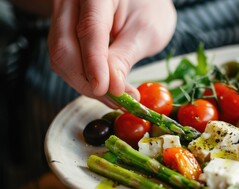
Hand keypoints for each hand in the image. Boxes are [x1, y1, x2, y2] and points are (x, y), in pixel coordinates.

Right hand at [48, 0, 175, 106]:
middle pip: (65, 48)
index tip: (104, 89)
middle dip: (87, 81)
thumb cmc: (150, 10)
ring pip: (62, 58)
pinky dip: (84, 79)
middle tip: (116, 100)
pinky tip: (105, 89)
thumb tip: (111, 86)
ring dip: (86, 84)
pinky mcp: (64, 33)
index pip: (89, 30)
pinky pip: (66, 61)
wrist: (144, 0)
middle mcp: (72, 3)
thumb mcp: (146, 32)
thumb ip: (125, 57)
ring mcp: (64, 17)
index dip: (94, 64)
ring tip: (116, 98)